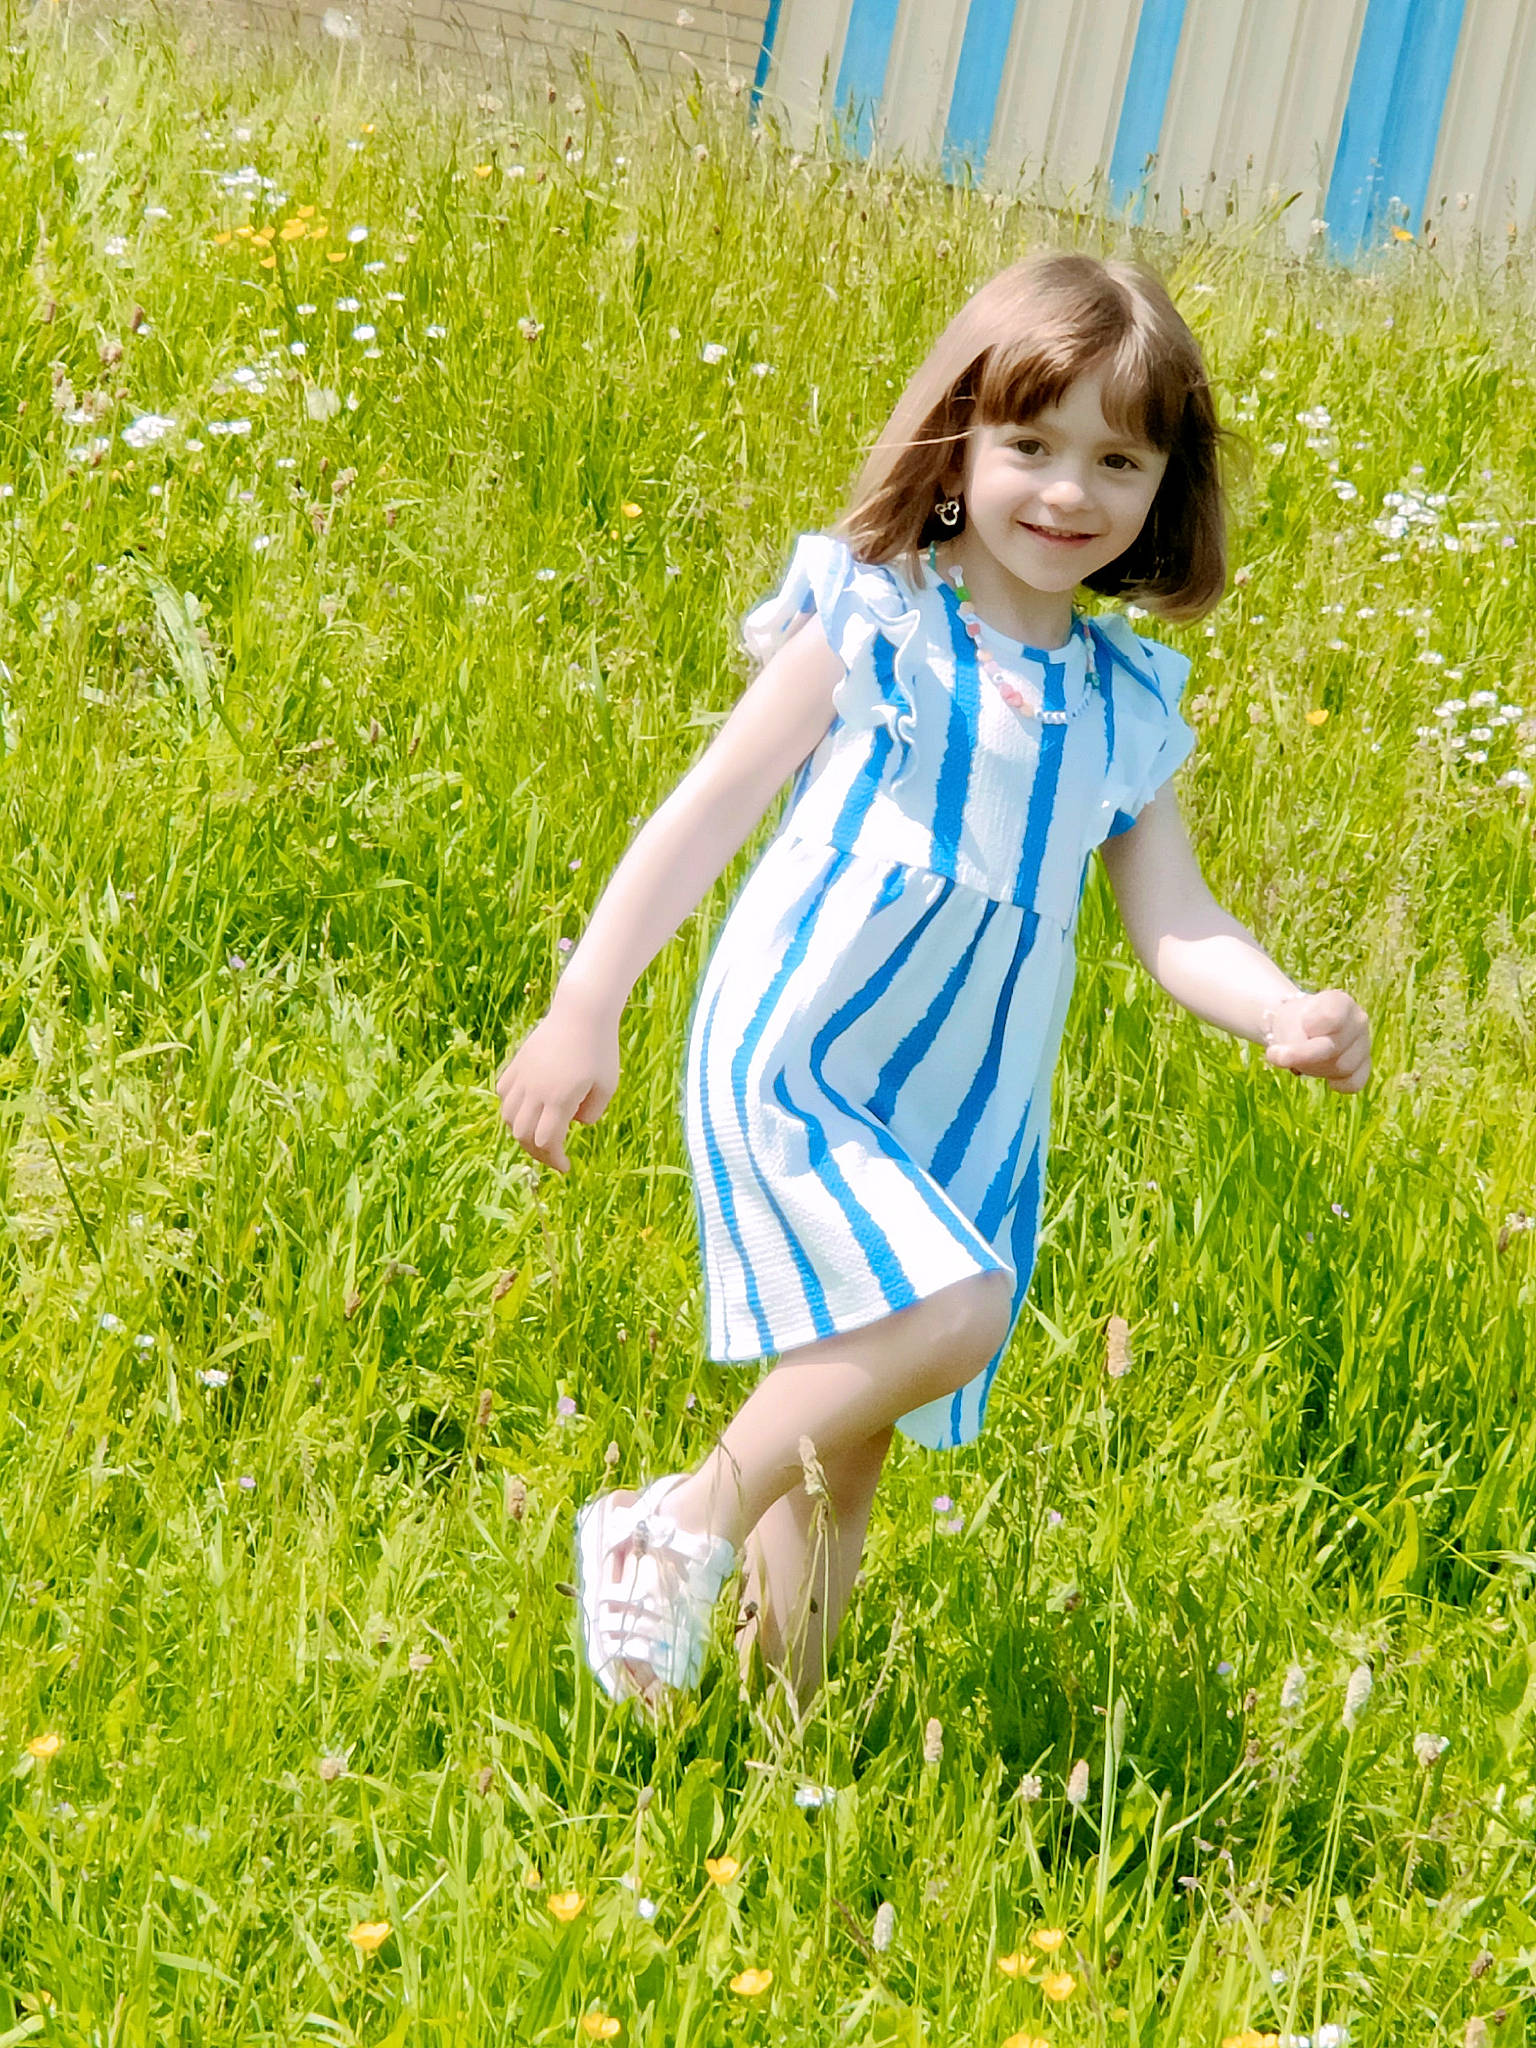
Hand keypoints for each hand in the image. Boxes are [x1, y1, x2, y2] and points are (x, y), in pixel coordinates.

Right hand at [495, 996, 619, 1172]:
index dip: (554, 1159)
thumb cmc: (601, 1048)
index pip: (547, 1142)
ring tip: (539, 1134)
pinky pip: (504, 1093)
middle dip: (537, 1152)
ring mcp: (523, 1076)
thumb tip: (574, 1124)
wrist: (582, 1011)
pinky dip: (511, 1107)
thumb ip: (592, 1113)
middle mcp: (536, 1090)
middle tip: (553, 1156)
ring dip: (521, 1131)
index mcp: (560, 1099)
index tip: (566, 1166)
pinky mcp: (518, 1063)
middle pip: (523, 1134)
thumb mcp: (607, 1085)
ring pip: (508, 1116)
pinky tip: (526, 1108)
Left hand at [1262, 989, 1370, 1093]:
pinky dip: (1336, 1082)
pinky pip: (1353, 1083)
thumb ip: (1294, 1039)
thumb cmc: (1295, 1021)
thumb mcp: (1286, 1022)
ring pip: (1341, 1067)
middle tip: (1275, 1055)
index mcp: (1340, 1002)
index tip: (1302, 1024)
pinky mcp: (1363, 1066)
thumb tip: (1293, 1063)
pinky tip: (1326, 1076)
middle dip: (1302, 1055)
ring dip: (1315, 1067)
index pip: (1331, 1017)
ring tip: (1302, 1059)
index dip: (1311, 1025)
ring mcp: (1363, 1044)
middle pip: (1333, 1047)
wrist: (1300, 1027)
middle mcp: (1357, 1021)